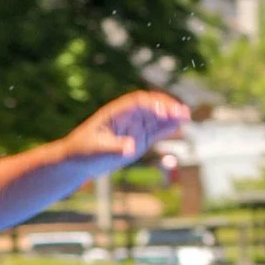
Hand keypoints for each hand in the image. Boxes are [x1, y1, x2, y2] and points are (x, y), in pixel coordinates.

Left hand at [63, 90, 188, 173]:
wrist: (78, 161)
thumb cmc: (83, 151)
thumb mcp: (97, 150)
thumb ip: (115, 147)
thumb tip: (132, 147)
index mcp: (116, 113)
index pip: (138, 103)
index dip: (152, 105)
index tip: (163, 112)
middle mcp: (128, 117)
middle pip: (151, 106)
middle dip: (167, 107)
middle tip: (182, 113)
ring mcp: (135, 127)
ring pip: (156, 117)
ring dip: (171, 116)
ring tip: (186, 117)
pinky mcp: (139, 138)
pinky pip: (156, 130)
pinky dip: (167, 128)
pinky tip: (179, 127)